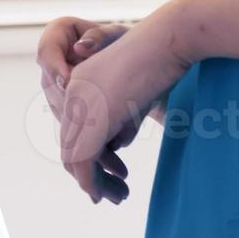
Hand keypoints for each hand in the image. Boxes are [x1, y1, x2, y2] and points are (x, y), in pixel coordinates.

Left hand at [59, 6, 195, 203]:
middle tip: (110, 196)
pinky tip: (103, 194)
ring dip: (92, 184)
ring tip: (116, 198)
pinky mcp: (93, 118)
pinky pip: (83, 159)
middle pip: (69, 147)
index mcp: (79, 85)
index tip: (108, 177)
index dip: (88, 159)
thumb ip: (121, 119)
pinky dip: (91, 182)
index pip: (74, 131)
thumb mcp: (134, 95)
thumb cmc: (160, 62)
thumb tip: (117, 144)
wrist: (168, 39)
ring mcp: (80, 106)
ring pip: (74, 158)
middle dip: (88, 176)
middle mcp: (72, 94)